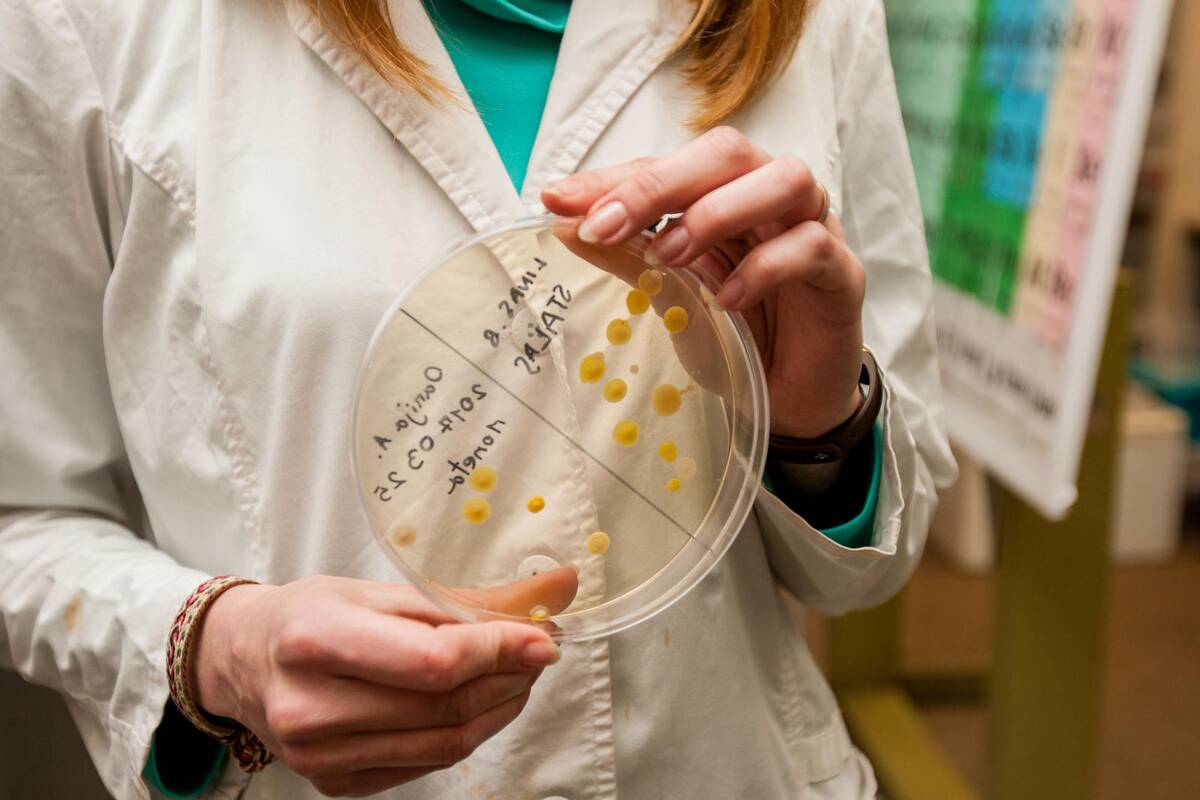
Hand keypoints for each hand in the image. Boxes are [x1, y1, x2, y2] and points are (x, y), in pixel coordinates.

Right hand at [192, 569, 577, 796]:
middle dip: (509, 677)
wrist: (245, 661)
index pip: (432, 661)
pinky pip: (425, 765)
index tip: (544, 635)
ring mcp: (319, 757)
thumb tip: (557, 589)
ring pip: (444, 743)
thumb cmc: (313, 614)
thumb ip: (470, 597)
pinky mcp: (333, 785)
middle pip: (444, 706)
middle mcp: (309, 707)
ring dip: (499, 708)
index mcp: (315, 640)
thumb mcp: (382, 588)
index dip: (499, 650)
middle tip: (539, 649)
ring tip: (518, 674)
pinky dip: (467, 732)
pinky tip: (480, 702)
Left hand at [543, 127, 864, 438]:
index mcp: (724, 193)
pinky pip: (811, 248)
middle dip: (658, 184)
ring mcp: (813, 229)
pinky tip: (725, 299)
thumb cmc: (734, 337)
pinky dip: (764, 267)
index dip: (612, 180)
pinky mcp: (843, 274)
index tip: (559, 201)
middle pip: (727, 153)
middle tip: (604, 225)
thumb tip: (563, 225)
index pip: (667, 165)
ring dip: (717, 212)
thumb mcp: (670, 296)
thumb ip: (629, 257)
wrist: (789, 404)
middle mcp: (770, 197)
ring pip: (784, 179)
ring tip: (669, 256)